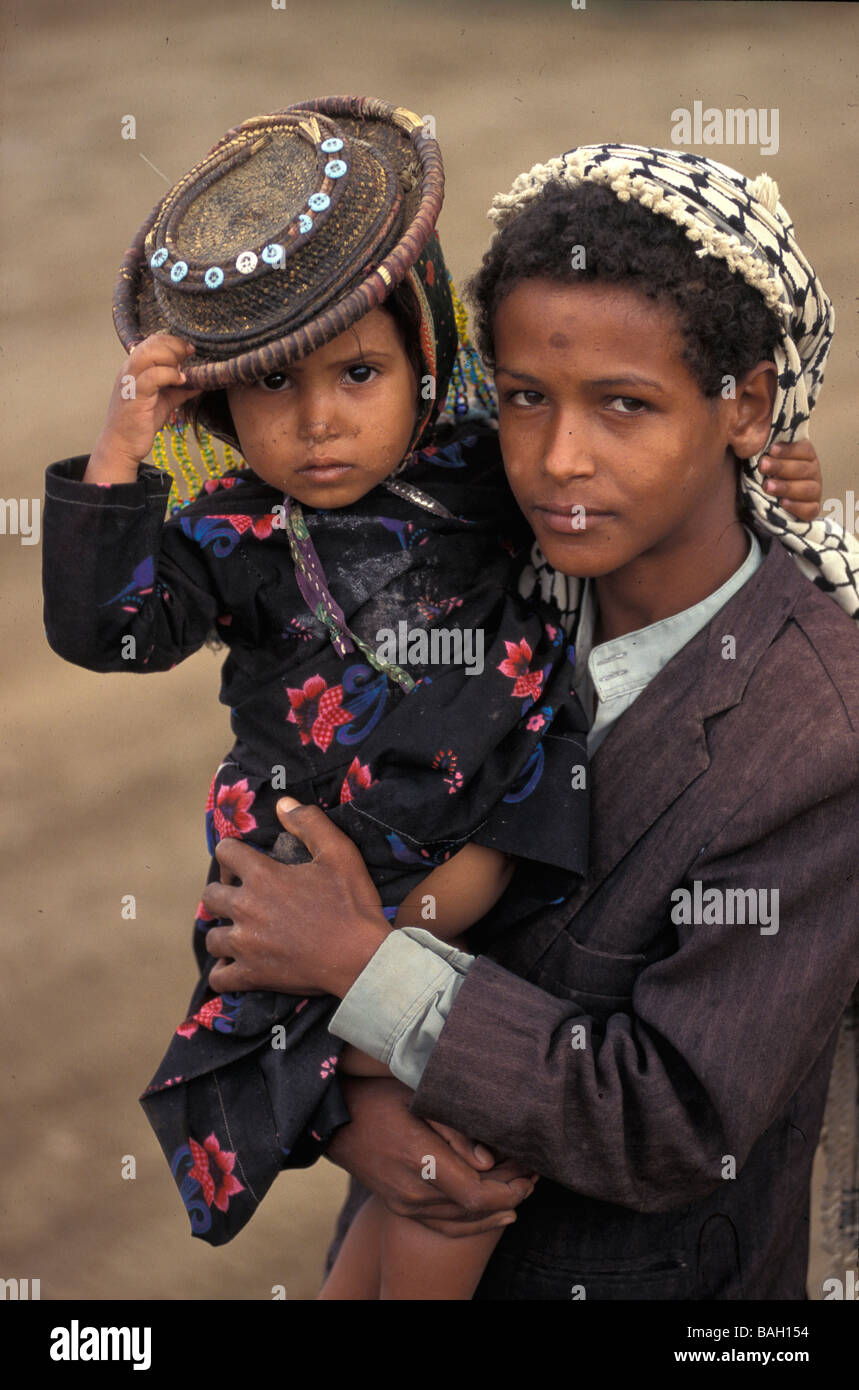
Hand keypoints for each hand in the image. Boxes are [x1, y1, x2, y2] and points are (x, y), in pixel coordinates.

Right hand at [84, 333, 201, 483]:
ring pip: (149, 354)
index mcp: (134, 368)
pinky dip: (170, 375)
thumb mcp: (165, 401)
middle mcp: (129, 370)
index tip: (189, 350)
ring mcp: (130, 382)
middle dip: (174, 346)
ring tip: (183, 370)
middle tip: (189, 355)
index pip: (152, 341)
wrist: (121, 445)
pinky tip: (181, 381)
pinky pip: (152, 377)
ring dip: (171, 357)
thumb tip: (200, 382)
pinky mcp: (134, 396)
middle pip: (151, 343)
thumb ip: (180, 390)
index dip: (173, 341)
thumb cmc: (140, 423)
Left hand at [203, 798, 390, 996]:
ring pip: (212, 938)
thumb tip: (283, 803)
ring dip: (223, 933)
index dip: (231, 853)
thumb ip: (310, 822)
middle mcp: (246, 908)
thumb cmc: (352, 903)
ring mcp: (246, 945)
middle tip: (241, 898)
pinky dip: (223, 973)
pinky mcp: (252, 975)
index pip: (225, 852)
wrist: (361, 957)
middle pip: (210, 896)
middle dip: (222, 893)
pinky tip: (233, 967)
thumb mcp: (339, 852)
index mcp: (263, 876)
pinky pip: (219, 977)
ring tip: (239, 933)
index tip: (243, 863)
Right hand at [325, 1076, 537, 1236]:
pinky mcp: (401, 1206)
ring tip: (522, 1190)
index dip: (509, 1190)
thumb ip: (456, 1131)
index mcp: (420, 1159)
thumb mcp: (419, 1097)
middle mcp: (412, 1190)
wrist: (336, 1119)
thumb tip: (489, 1161)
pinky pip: (443, 1225)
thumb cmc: (381, 1097)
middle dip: (510, 1196)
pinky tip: (498, 1216)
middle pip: (473, 1210)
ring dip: (495, 1209)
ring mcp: (404, 1203)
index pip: (476, 1195)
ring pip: (461, 1222)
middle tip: (534, 1176)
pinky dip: (473, 1223)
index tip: (530, 1174)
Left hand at [759, 439, 822, 520]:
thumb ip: (766, 451)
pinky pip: (809, 509)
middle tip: (763, 466)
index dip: (789, 449)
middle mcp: (813, 472)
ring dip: (786, 487)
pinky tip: (783, 503)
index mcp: (805, 456)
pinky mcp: (812, 509)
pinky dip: (796, 506)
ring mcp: (815, 491)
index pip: (804, 449)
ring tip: (767, 486)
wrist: (773, 504)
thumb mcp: (768, 461)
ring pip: (807, 489)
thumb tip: (750, 439)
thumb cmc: (770, 476)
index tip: (771, 450)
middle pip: (803, 469)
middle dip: (781, 467)